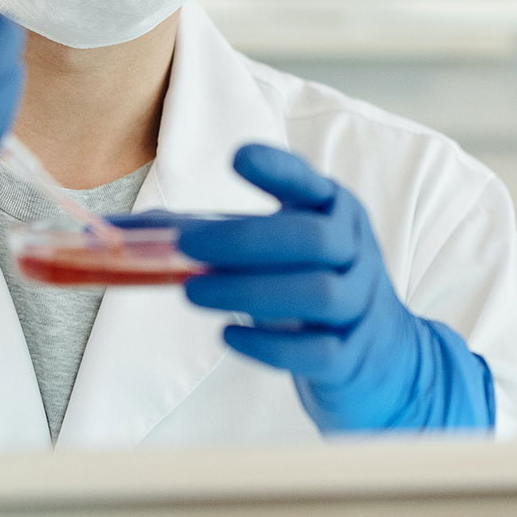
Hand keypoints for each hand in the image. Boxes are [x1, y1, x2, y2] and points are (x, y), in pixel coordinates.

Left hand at [177, 144, 493, 433]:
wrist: (390, 358)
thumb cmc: (317, 291)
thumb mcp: (284, 253)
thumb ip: (214, 237)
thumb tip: (126, 232)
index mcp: (336, 215)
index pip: (311, 184)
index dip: (278, 169)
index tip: (237, 158)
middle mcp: (355, 253)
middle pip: (314, 238)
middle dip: (247, 240)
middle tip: (188, 248)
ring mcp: (359, 306)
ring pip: (319, 293)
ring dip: (250, 290)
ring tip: (192, 293)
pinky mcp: (353, 358)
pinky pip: (318, 351)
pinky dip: (269, 345)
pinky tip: (228, 335)